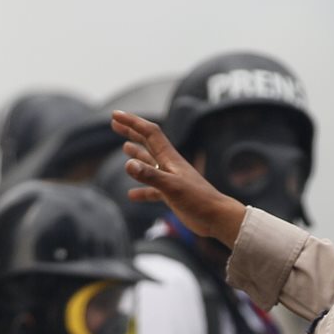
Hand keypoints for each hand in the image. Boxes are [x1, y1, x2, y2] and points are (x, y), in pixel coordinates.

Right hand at [110, 110, 245, 247]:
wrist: (218, 218)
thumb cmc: (199, 201)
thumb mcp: (172, 187)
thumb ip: (150, 176)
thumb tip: (128, 164)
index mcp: (170, 158)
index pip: (149, 133)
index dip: (132, 122)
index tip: (115, 115)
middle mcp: (170, 166)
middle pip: (148, 143)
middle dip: (131, 132)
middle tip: (115, 123)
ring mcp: (171, 180)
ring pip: (150, 164)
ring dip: (137, 155)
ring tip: (125, 147)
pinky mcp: (173, 195)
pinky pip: (153, 190)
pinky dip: (142, 190)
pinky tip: (131, 195)